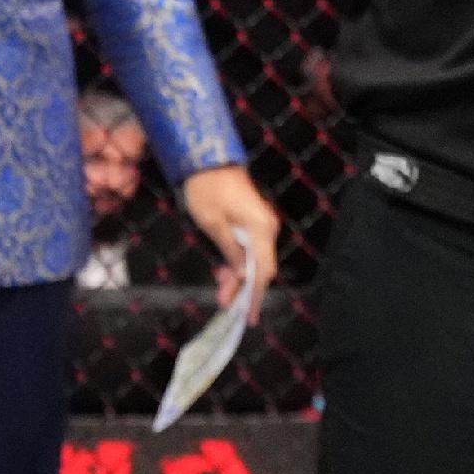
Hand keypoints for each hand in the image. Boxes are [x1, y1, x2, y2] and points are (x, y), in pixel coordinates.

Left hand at [180, 164, 281, 306]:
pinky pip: (249, 245)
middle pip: (260, 265)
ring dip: (238, 273)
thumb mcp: (213, 224)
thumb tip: (243, 275)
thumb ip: (230, 251)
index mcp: (261, 229)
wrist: (207, 158)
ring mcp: (261, 221)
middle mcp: (267, 227)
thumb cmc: (207, 189)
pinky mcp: (252, 218)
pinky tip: (223, 270)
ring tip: (220, 290)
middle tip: (223, 302)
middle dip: (243, 286)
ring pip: (253, 257)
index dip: (257, 295)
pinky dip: (237, 259)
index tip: (250, 316)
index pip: (264, 270)